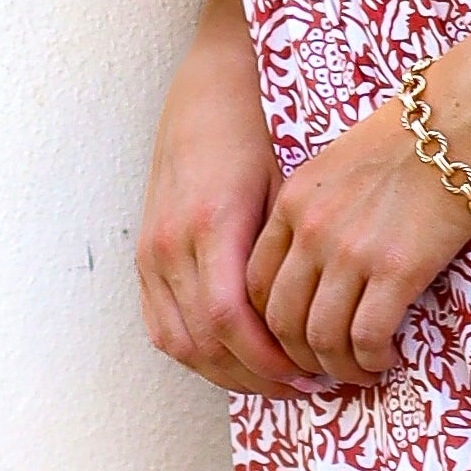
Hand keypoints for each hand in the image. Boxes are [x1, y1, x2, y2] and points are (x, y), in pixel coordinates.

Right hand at [136, 16, 339, 399]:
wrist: (215, 80)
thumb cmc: (265, 126)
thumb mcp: (288, 184)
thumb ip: (289, 252)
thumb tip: (325, 318)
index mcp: (210, 223)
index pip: (230, 321)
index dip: (271, 361)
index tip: (317, 377)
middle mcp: (171, 243)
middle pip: (205, 343)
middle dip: (258, 378)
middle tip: (310, 390)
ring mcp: (151, 250)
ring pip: (180, 343)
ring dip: (229, 374)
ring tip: (281, 382)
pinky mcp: (145, 253)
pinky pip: (163, 325)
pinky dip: (200, 354)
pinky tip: (241, 360)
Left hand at [247, 94, 470, 383]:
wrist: (463, 117)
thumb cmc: (412, 137)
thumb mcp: (339, 163)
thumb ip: (317, 208)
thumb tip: (318, 261)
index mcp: (292, 203)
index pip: (254, 282)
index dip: (268, 324)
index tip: (292, 339)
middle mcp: (311, 230)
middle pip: (279, 319)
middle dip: (297, 357)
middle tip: (323, 369)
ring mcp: (350, 251)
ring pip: (319, 337)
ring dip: (337, 367)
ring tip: (359, 371)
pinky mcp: (396, 269)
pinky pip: (366, 336)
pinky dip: (371, 360)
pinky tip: (386, 359)